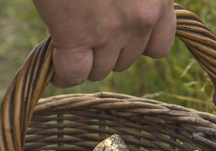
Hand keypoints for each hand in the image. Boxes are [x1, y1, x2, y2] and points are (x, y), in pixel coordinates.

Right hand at [32, 0, 175, 87]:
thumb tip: (119, 10)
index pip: (159, 48)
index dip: (138, 46)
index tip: (121, 38)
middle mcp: (140, 18)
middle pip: (125, 60)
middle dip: (108, 51)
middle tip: (89, 35)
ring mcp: (110, 29)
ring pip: (100, 69)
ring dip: (86, 62)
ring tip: (72, 46)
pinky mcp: (75, 33)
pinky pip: (72, 72)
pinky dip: (64, 75)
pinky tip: (56, 70)